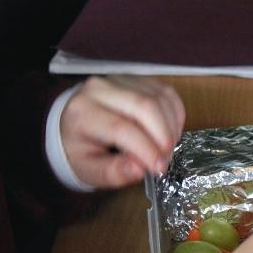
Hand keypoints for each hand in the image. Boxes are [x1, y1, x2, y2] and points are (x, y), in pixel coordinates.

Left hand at [60, 75, 185, 188]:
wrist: (76, 126)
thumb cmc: (83, 150)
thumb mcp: (89, 170)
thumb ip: (112, 173)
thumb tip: (139, 168)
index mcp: (82, 112)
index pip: (121, 127)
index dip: (146, 149)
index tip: (159, 168)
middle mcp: (100, 89)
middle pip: (144, 106)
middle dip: (163, 136)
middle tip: (166, 159)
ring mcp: (121, 80)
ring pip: (159, 98)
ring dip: (171, 127)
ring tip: (166, 149)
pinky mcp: (138, 79)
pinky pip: (167, 93)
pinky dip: (175, 115)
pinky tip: (170, 132)